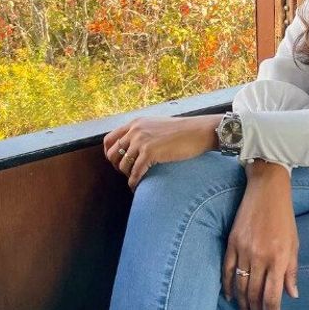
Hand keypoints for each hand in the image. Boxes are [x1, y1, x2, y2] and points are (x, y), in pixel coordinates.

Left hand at [103, 115, 218, 188]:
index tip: (115, 161)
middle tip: (126, 172)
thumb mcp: (158, 124)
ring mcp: (141, 141)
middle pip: (112, 153)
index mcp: (136, 123)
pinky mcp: (149, 153)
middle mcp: (135, 131)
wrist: (199, 131)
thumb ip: (144, 131)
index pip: (109, 139)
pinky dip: (134, 182)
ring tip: (134, 179)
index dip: (109, 152)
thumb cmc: (184, 130)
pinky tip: (137, 186)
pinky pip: (135, 172)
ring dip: (127, 175)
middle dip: (116, 166)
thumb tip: (136, 144)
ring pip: (123, 165)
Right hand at [223, 162, 298, 309]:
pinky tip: (230, 297)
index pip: (273, 295)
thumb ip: (291, 271)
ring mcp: (243, 251)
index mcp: (279, 258)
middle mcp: (260, 257)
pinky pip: (226, 271)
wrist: (267, 191)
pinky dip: (227, 287)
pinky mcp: (231, 244)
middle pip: (254, 294)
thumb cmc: (284, 218)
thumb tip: (291, 294)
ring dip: (243, 304)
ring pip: (240, 286)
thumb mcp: (294, 243)